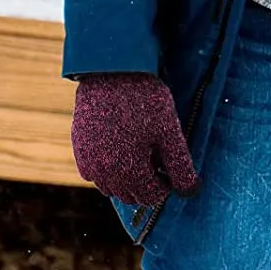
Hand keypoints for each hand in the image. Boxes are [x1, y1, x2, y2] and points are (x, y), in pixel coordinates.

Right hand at [70, 73, 199, 205]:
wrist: (112, 72)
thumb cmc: (145, 101)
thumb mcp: (170, 133)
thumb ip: (180, 166)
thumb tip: (191, 191)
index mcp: (129, 173)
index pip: (152, 197)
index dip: (166, 184)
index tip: (172, 165)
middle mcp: (105, 175)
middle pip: (131, 195)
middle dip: (148, 183)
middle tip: (159, 157)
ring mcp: (89, 163)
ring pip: (112, 187)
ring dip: (128, 178)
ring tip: (142, 150)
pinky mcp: (79, 150)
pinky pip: (95, 173)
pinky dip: (109, 168)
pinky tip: (122, 145)